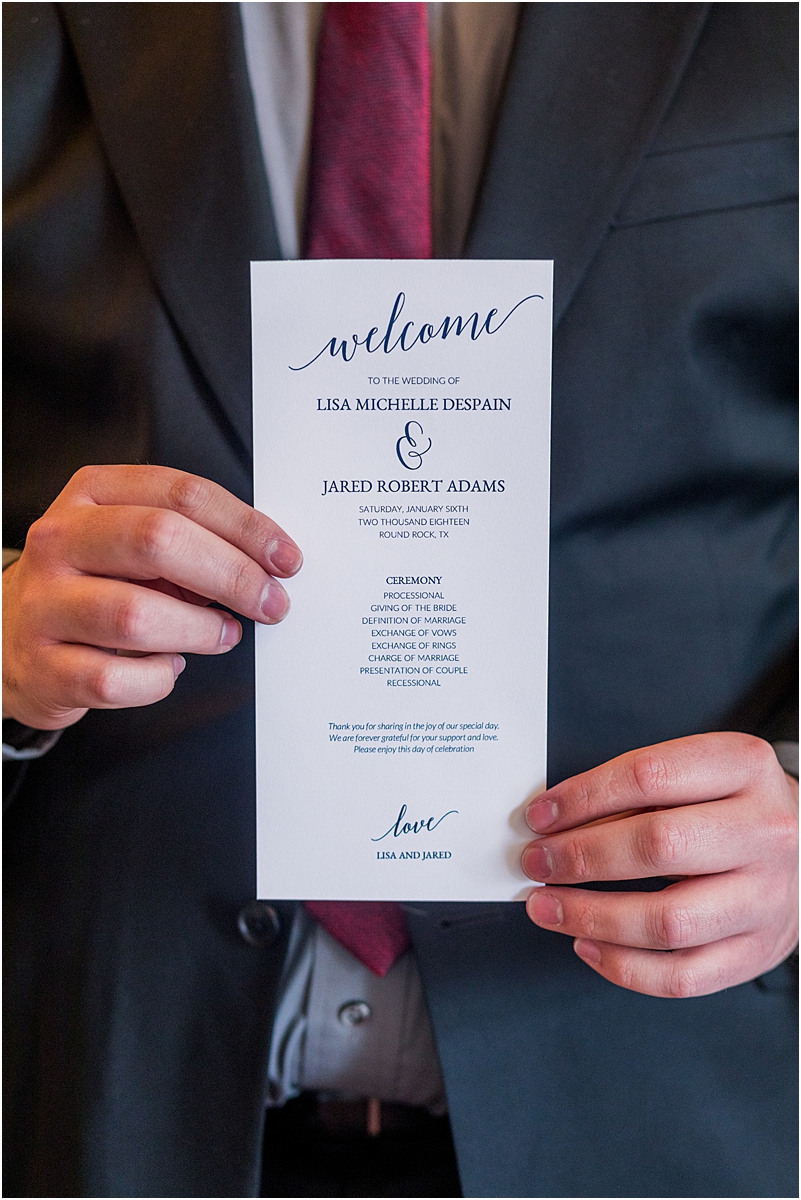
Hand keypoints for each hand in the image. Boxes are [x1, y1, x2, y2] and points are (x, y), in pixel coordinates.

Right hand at [3, 465, 301, 729]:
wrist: (9, 637)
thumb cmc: (90, 584)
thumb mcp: (130, 542)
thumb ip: (191, 539)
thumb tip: (267, 563)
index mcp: (92, 494)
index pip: (181, 494)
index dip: (245, 527)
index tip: (285, 558)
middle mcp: (60, 540)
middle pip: (159, 541)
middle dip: (232, 575)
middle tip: (270, 602)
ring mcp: (44, 604)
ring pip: (136, 615)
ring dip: (198, 630)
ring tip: (221, 634)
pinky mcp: (42, 666)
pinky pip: (115, 679)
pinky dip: (157, 679)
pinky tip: (167, 667)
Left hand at [522, 733, 797, 996]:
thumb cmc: (736, 806)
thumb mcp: (700, 771)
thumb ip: (637, 789)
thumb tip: (555, 820)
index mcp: (744, 768)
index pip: (649, 776)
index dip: (582, 797)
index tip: (540, 814)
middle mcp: (764, 832)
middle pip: (657, 846)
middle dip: (580, 857)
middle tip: (537, 862)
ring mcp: (766, 898)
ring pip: (667, 921)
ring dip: (591, 917)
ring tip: (547, 907)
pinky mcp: (757, 951)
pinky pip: (682, 977)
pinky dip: (623, 967)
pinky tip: (587, 946)